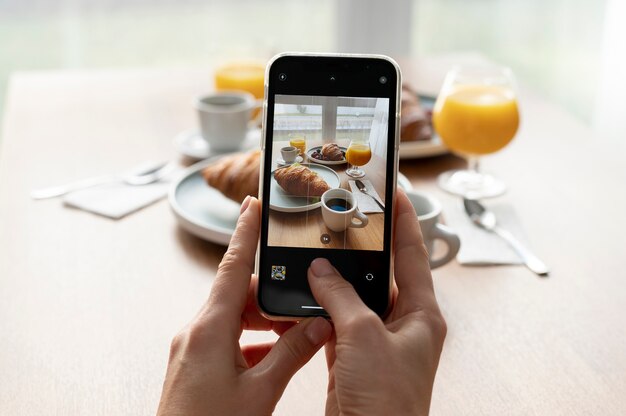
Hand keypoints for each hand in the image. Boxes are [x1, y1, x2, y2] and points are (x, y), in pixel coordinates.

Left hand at [157, 196, 331, 415]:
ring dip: (263, 323)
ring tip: (290, 339)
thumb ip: (291, 353)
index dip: (244, 232)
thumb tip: (318, 326)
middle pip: (239, 295)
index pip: (233, 267)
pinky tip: (270, 361)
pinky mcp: (194, 364)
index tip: (252, 204)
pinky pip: (226, 340)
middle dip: (271, 297)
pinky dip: (251, 343)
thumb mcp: (260, 391)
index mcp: (209, 329)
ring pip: (234, 318)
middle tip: (300, 309)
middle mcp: (197, 333)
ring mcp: (194, 349)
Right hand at [308, 189, 446, 415]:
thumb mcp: (364, 338)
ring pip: (354, 299)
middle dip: (361, 250)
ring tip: (318, 254)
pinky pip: (336, 324)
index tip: (394, 192)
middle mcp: (403, 325)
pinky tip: (305, 297)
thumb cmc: (387, 402)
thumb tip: (321, 271)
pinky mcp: (353, 358)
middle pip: (382, 274)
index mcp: (422, 315)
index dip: (405, 220)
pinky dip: (320, 311)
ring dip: (335, 283)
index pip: (414, 254)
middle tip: (343, 220)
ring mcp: (377, 342)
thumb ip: (341, 297)